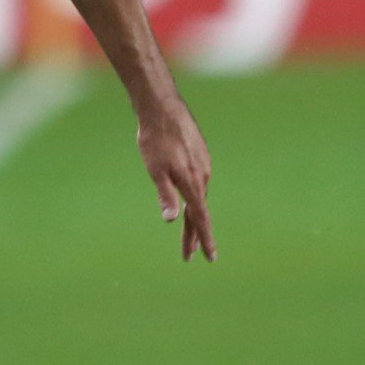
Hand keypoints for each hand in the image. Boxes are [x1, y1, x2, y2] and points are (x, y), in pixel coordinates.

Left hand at [137, 96, 214, 261]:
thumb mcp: (155, 170)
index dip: (204, 239)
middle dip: (194, 235)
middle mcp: (202, 175)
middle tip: (190, 256)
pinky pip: (199, 183)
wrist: (163, 108)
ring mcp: (203, 165)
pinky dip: (194, 198)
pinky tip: (189, 200)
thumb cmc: (155, 139)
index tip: (210, 257)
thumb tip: (170, 220)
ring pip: (199, 197)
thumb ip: (165, 195)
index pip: (200, 218)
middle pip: (199, 212)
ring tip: (188, 235)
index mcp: (192, 182)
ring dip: (194, 217)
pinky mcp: (200, 156)